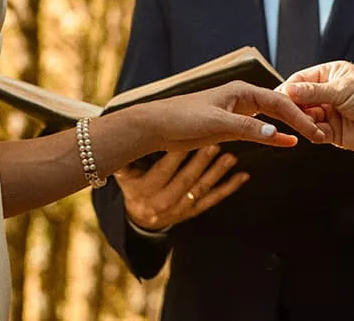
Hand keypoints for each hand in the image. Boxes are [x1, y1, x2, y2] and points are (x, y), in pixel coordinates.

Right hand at [114, 145, 247, 232]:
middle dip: (200, 162)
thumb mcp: (124, 173)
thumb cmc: (133, 184)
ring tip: (231, 157)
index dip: (176, 154)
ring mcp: (180, 210)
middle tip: (215, 143)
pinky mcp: (193, 213)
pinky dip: (229, 188)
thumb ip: (123, 159)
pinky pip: (213, 201)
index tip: (188, 137)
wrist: (140, 217)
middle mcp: (163, 203)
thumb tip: (110, 137)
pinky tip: (243, 176)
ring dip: (217, 173)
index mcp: (145, 190)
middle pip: (185, 180)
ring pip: (201, 190)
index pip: (162, 170)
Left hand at [135, 80, 325, 153]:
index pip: (280, 102)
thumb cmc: (184, 119)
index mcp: (242, 91)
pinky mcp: (230, 124)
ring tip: (310, 136)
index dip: (300, 116)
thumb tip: (278, 132)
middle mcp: (243, 98)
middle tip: (320, 135)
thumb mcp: (218, 124)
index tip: (315, 131)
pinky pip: (259, 128)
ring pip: (271, 117)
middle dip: (301, 120)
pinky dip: (274, 134)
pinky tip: (286, 141)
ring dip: (290, 126)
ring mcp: (237, 111)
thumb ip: (249, 129)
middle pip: (280, 107)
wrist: (157, 126)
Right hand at [280, 61, 353, 154]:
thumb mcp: (343, 89)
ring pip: (305, 117)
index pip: (301, 80)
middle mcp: (327, 93)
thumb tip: (288, 90)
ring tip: (305, 123)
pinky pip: (315, 132)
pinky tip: (316, 133)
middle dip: (293, 107)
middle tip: (286, 113)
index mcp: (330, 75)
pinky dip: (313, 133)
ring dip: (303, 121)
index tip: (278, 96)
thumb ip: (314, 92)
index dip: (289, 88)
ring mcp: (330, 113)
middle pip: (300, 100)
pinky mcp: (334, 132)